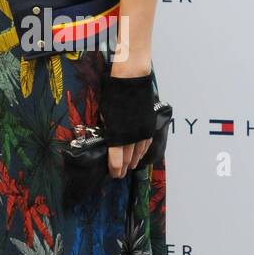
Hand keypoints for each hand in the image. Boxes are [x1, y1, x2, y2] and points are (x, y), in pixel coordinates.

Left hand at [106, 55, 152, 176]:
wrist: (131, 79)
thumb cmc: (114, 94)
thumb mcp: (105, 114)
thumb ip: (107, 129)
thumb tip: (108, 139)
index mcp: (117, 135)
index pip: (116, 159)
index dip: (114, 169)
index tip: (113, 174)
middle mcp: (131, 137)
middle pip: (128, 158)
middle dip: (123, 168)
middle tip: (119, 174)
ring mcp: (142, 131)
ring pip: (139, 153)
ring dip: (134, 161)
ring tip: (130, 167)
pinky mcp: (149, 124)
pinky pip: (146, 143)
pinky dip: (143, 151)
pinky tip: (141, 155)